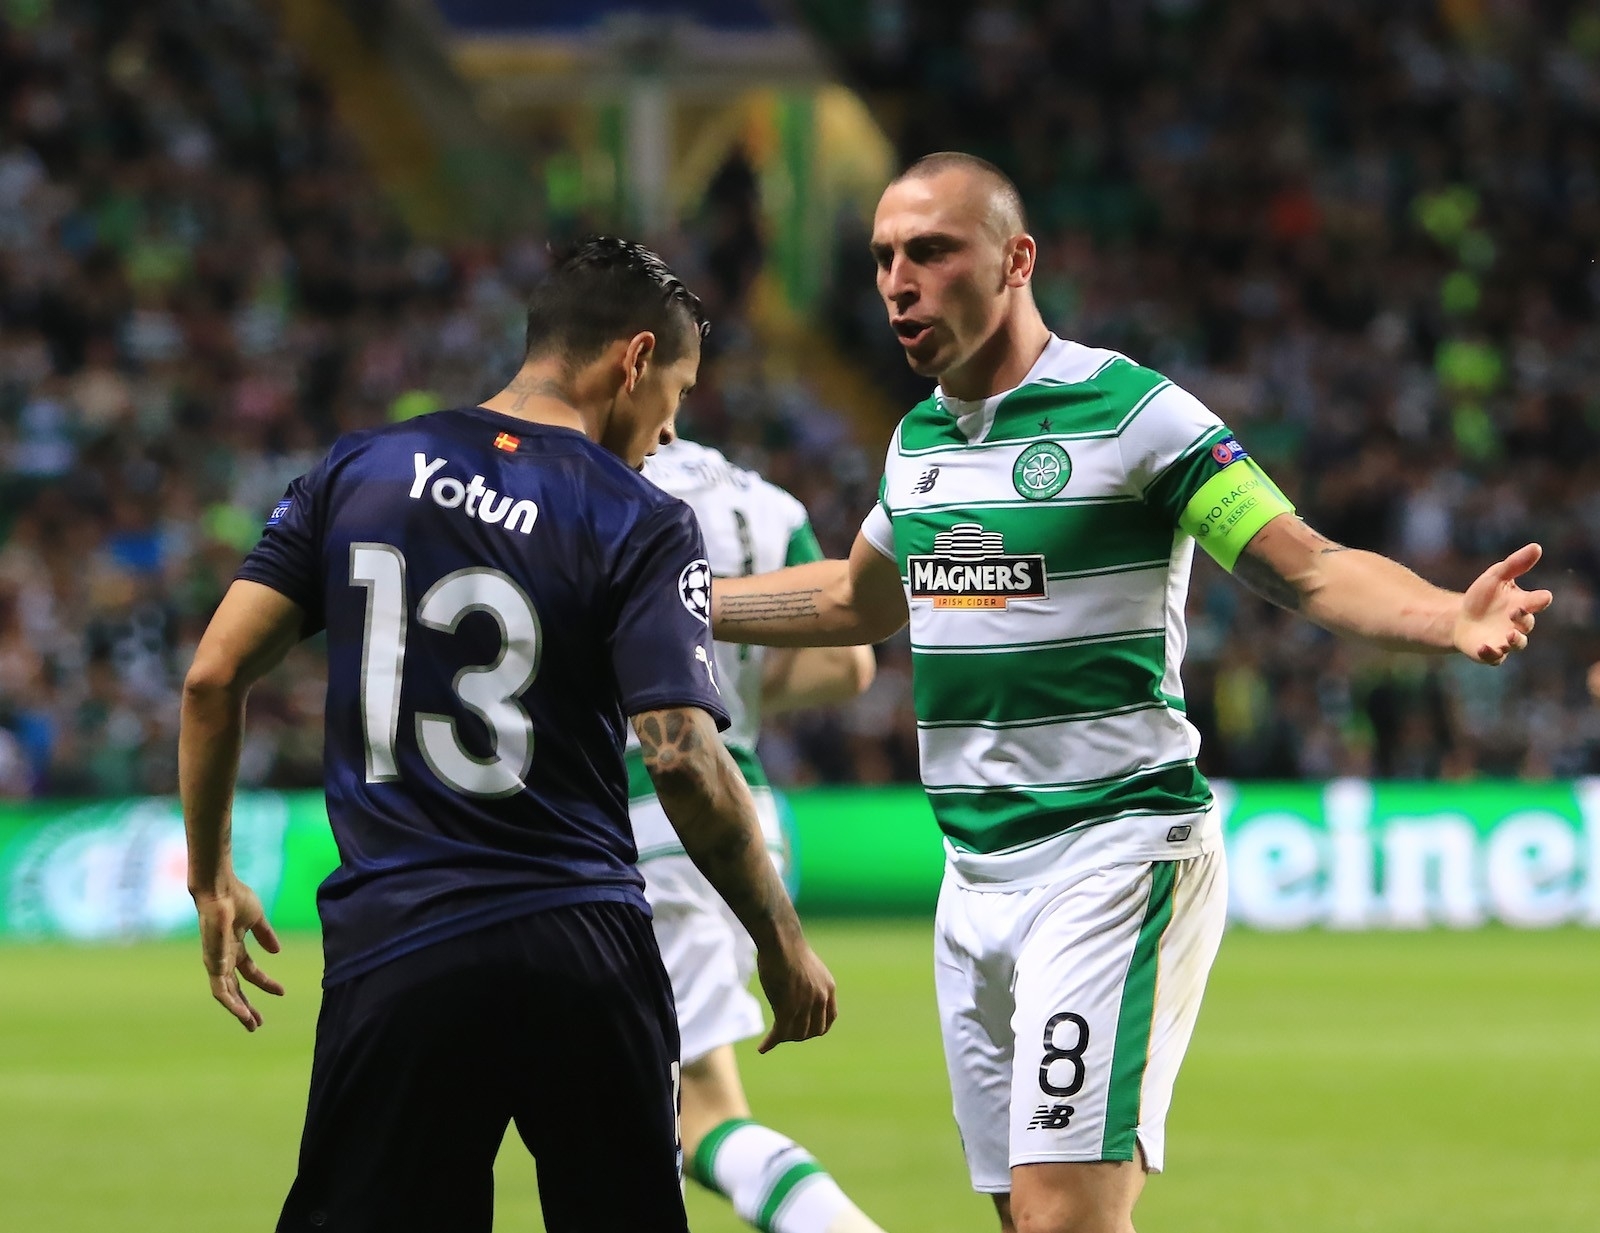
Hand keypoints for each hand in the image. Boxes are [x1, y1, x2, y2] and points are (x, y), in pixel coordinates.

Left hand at [193, 879, 283, 1030]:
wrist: (220, 891)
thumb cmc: (236, 898)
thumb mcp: (257, 918)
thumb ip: (265, 935)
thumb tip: (277, 951)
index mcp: (234, 947)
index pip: (250, 971)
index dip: (266, 982)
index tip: (282, 992)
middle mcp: (223, 958)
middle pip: (236, 989)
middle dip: (247, 1006)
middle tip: (258, 1023)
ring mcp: (216, 962)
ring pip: (227, 994)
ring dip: (239, 1011)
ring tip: (252, 1025)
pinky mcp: (213, 964)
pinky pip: (220, 991)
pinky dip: (231, 1004)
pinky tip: (242, 1014)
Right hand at [755, 939, 836, 1053]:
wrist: (780, 939)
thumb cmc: (787, 948)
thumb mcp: (807, 966)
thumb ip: (809, 983)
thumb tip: (798, 992)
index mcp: (828, 987)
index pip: (829, 1019)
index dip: (817, 1028)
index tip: (805, 1030)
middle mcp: (820, 998)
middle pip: (814, 1030)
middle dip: (800, 1035)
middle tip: (785, 1033)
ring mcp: (805, 1004)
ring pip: (796, 1034)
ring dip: (785, 1038)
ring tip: (774, 1037)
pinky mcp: (787, 1007)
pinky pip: (780, 1033)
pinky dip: (771, 1043)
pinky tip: (763, 1048)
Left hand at [1455, 543, 1553, 665]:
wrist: (1459, 619)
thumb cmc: (1482, 596)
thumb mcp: (1495, 577)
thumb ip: (1515, 564)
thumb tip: (1537, 547)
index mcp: (1523, 604)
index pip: (1538, 602)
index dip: (1540, 600)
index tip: (1543, 597)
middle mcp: (1518, 624)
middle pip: (1527, 624)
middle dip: (1523, 618)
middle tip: (1515, 611)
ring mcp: (1505, 640)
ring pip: (1517, 644)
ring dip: (1515, 641)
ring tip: (1509, 636)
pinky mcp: (1491, 653)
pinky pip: (1495, 657)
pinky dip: (1491, 654)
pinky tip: (1483, 647)